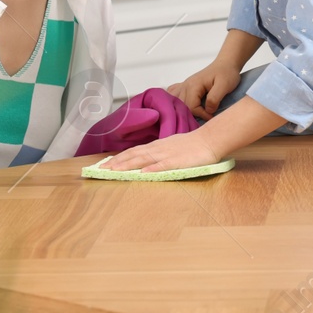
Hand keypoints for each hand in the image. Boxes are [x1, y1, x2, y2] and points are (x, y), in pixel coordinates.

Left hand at [102, 129, 223, 172]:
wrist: (210, 140)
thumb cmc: (193, 144)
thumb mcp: (173, 147)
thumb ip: (160, 153)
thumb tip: (147, 161)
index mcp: (158, 146)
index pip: (135, 151)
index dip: (120, 157)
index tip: (107, 163)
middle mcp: (159, 148)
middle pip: (135, 154)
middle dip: (118, 162)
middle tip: (103, 169)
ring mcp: (167, 154)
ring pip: (144, 159)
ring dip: (128, 164)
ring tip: (115, 170)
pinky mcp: (178, 161)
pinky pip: (163, 165)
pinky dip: (152, 168)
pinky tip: (143, 172)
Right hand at [168, 58, 242, 120]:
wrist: (226, 64)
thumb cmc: (227, 73)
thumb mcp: (224, 85)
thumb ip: (214, 98)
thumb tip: (207, 110)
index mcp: (194, 85)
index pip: (191, 107)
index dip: (202, 114)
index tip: (212, 117)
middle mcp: (186, 85)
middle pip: (182, 107)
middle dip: (192, 115)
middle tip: (204, 119)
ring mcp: (184, 86)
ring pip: (176, 103)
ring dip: (182, 111)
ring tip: (193, 117)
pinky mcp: (186, 86)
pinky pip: (174, 95)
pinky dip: (175, 102)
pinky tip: (180, 107)